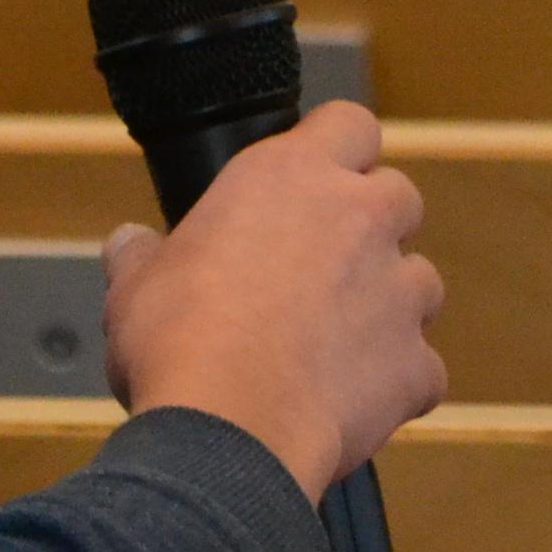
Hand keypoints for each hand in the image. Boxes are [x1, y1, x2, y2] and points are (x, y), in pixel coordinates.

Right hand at [100, 102, 446, 499]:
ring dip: (388, 304)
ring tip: (335, 342)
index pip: (350, 124)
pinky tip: (351, 403)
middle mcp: (359, 218)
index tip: (318, 177)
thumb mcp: (135, 283)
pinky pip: (421, 367)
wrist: (228, 427)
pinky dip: (395, 382)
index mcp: (290, 177)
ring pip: (420, 281)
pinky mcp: (416, 362)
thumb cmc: (177, 342)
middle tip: (322, 266)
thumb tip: (130, 243)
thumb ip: (143, 254)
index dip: (339, 148)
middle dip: (372, 227)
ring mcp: (398, 290)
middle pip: (398, 196)